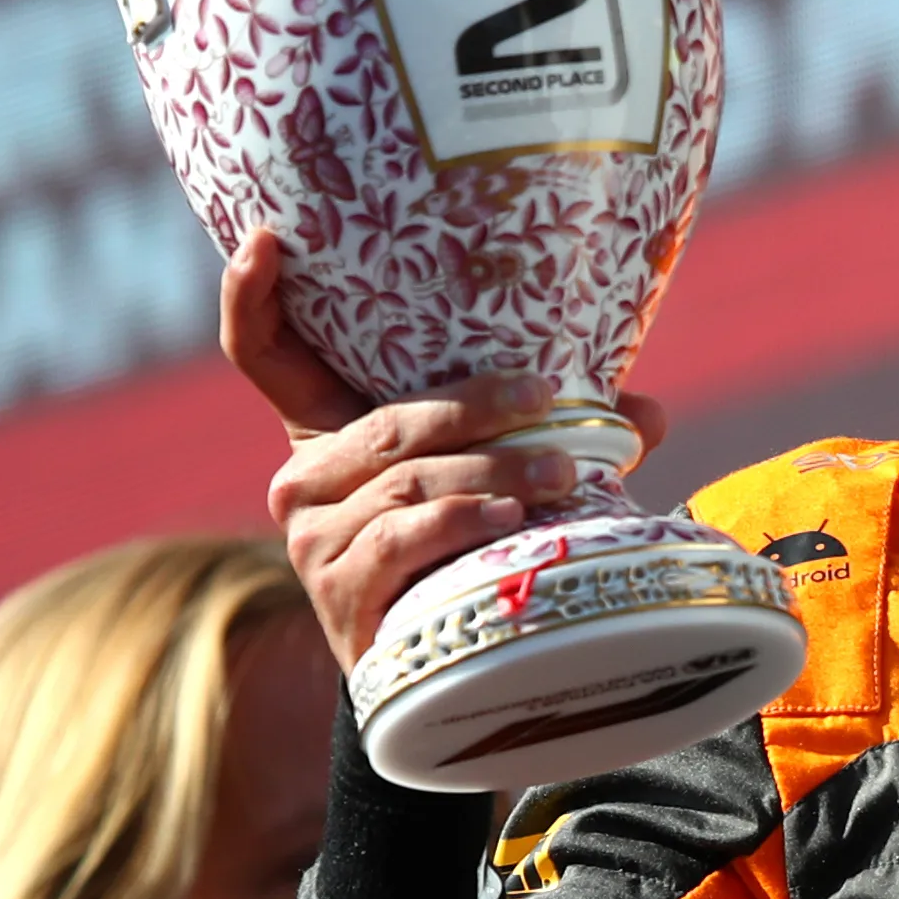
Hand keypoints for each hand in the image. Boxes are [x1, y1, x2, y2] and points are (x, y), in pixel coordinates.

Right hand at [221, 228, 668, 671]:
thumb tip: (651, 411)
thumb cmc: (466, 547)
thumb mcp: (496, 473)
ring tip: (562, 472)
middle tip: (551, 402)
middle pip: (389, 423)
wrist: (438, 661)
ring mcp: (312, 537)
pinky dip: (461, 523)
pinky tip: (508, 517)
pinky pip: (402, 540)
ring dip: (494, 470)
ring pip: (408, 482)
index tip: (266, 236)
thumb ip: (554, 433)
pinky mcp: (336, 592)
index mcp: (330, 431)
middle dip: (478, 408)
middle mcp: (302, 478)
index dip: (248, 295)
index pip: (260, 352)